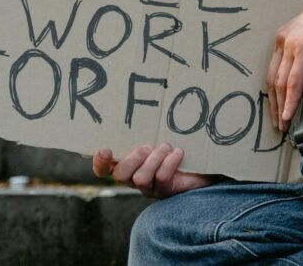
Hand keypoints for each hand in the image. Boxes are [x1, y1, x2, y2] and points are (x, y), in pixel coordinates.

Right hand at [92, 144, 215, 198]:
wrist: (202, 163)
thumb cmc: (174, 145)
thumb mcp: (157, 137)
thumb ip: (144, 132)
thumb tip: (139, 110)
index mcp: (126, 163)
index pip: (103, 170)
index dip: (100, 162)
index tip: (107, 149)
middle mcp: (133, 178)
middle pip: (120, 175)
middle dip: (134, 158)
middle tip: (147, 146)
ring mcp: (149, 188)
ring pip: (140, 178)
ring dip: (154, 159)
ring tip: (166, 147)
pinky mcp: (165, 192)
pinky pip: (161, 179)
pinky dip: (170, 163)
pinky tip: (178, 153)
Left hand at [267, 0, 302, 131]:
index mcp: (282, 39)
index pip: (274, 72)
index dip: (276, 94)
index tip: (279, 111)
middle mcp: (282, 41)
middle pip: (272, 79)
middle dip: (274, 104)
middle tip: (278, 123)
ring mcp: (291, 45)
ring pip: (281, 83)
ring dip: (282, 106)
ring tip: (285, 124)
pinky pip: (293, 82)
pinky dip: (291, 100)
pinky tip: (290, 114)